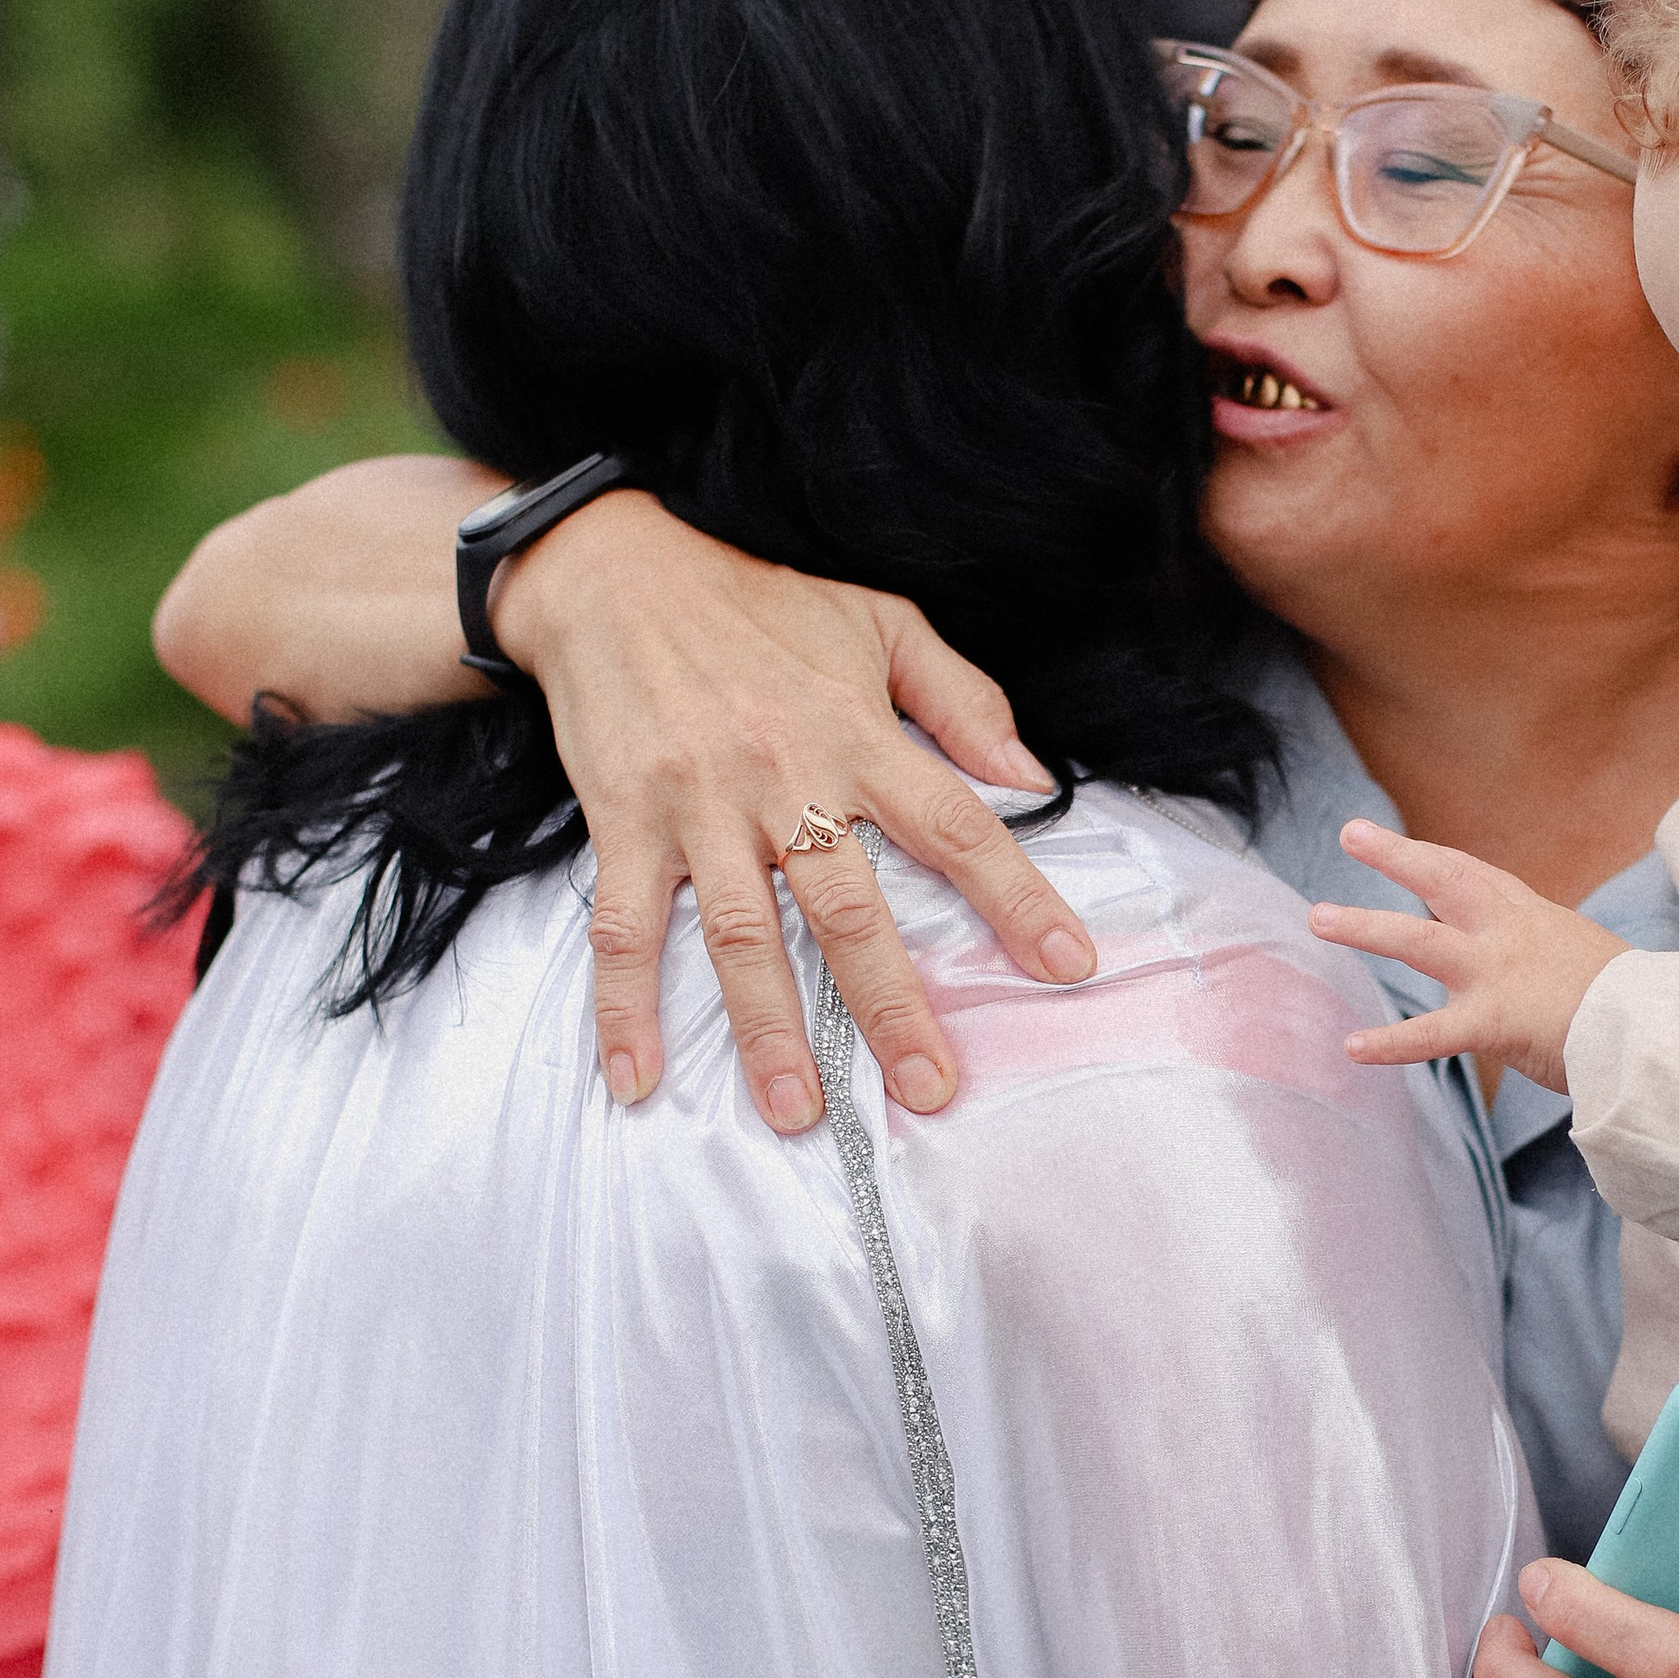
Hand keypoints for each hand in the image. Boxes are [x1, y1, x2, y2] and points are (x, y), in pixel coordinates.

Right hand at [490, 494, 1096, 1130]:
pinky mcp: (624, 821)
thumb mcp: (877, 620)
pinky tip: (636, 1078)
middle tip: (930, 1088)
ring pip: (739, 934)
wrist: (610, 566)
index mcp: (855, 734)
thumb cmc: (758, 600)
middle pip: (848, 907)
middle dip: (892, 1006)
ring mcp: (698, 806)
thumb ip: (963, 700)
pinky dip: (624, 1007)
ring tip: (797, 1110)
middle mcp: (781, 778)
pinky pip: (623, 927)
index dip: (1017, 897)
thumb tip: (1032, 781)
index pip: (956, 825)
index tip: (1068, 966)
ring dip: (767, 1029)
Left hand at [1308, 819, 1624, 1092]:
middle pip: (1445, 879)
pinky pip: (1431, 1034)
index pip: (1475, 876)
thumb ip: (1548, 956)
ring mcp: (1497, 973)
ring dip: (1365, 926)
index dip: (1432, 858)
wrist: (1657, 1031)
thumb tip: (1537, 967)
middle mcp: (1509, 934)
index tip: (1397, 844)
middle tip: (1350, 832)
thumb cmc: (1632, 1004)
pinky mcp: (1495, 1021)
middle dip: (1396, 854)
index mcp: (1532, 918)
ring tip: (1319, 916)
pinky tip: (1351, 1047)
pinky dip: (1390, 1043)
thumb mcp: (1584, 959)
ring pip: (1418, 940)